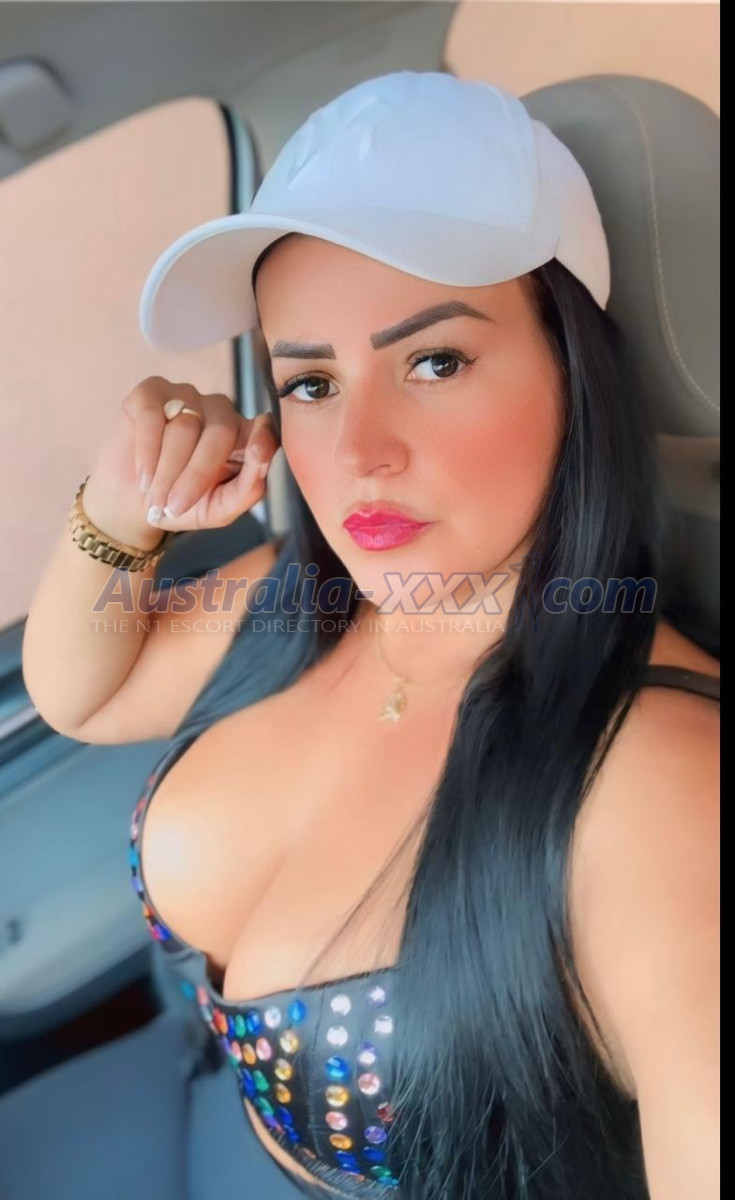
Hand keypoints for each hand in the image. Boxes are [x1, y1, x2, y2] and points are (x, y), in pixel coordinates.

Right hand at [81, 376, 279, 549]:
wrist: (131, 503)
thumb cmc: (181, 504)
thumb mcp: (219, 509)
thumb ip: (248, 488)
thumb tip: (265, 450)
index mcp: (243, 437)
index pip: (261, 431)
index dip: (261, 439)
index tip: (258, 453)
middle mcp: (219, 411)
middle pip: (220, 432)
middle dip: (196, 474)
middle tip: (174, 505)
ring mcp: (186, 396)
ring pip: (185, 427)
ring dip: (167, 470)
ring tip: (154, 497)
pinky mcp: (151, 392)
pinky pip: (153, 415)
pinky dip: (147, 450)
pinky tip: (143, 474)